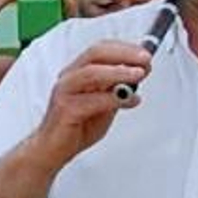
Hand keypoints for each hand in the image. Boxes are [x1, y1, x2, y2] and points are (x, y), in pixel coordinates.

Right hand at [31, 41, 149, 169]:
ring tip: (139, 74)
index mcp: (77, 71)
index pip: (100, 49)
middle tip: (145, 59)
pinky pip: (92, 100)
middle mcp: (69, 77)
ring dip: (119, 71)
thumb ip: (117, 90)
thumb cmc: (76, 125)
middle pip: (95, 53)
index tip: (145, 54)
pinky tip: (130, 101)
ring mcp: (65, 91)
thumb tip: (139, 73)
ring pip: (92, 73)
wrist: (52, 149)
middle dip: (123, 53)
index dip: (124, 48)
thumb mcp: (104, 104)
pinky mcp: (66, 109)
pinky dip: (114, 98)